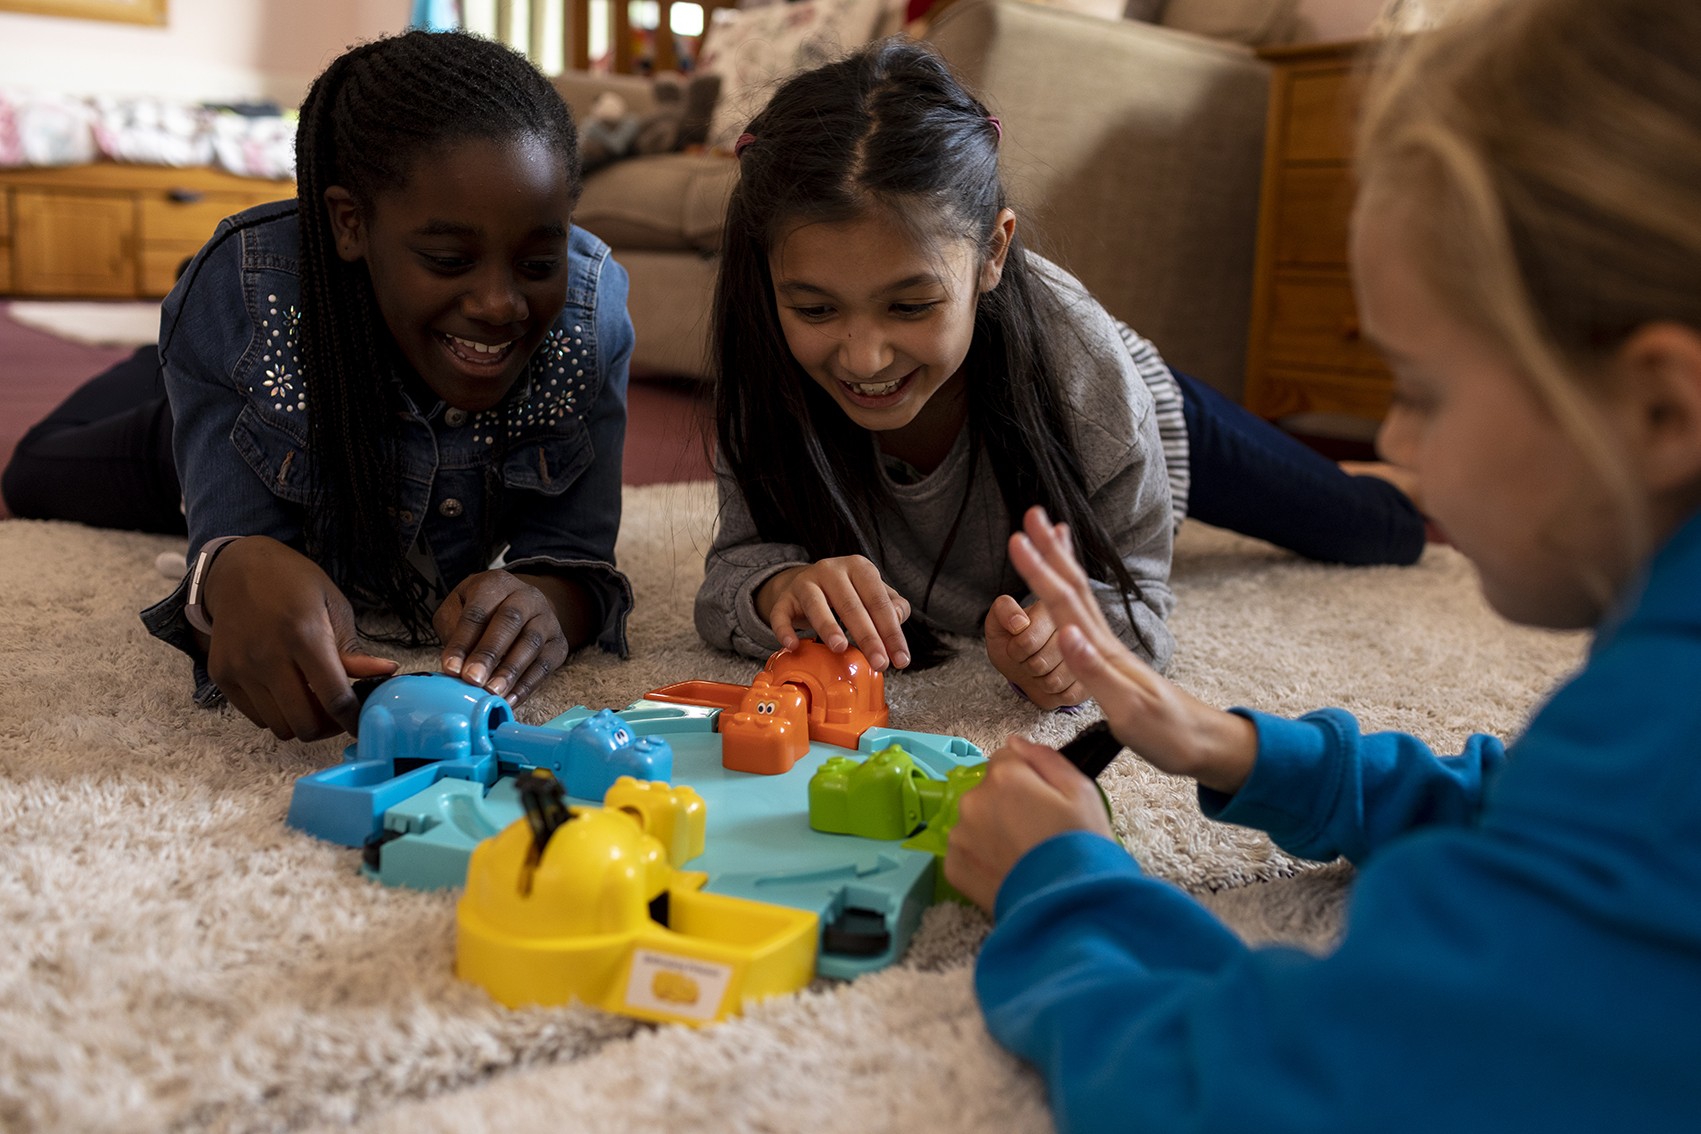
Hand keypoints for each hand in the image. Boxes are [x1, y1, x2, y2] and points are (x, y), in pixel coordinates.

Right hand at [201, 536, 397, 739]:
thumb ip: (352, 648)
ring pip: (280, 727)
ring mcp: (241, 668)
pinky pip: (256, 717)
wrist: (238, 569)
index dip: (353, 719)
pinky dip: (276, 714)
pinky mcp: (222, 675)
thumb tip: (385, 673)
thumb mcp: (333, 605)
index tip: (362, 724)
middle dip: (328, 726)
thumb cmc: (293, 584)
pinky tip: (286, 692)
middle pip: (305, 724)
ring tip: (312, 700)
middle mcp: (268, 656)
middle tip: (336, 713)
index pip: (334, 698)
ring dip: (301, 722)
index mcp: (304, 635)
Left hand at [435, 569, 568, 705]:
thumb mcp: (459, 607)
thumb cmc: (483, 612)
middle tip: (473, 679)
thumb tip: (454, 664)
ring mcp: (547, 619)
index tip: (451, 668)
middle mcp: (526, 597)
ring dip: (510, 671)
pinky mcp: (559, 643)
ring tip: (492, 693)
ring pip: (531, 643)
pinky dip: (527, 685)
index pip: (477, 612)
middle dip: (489, 653)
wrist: (523, 608)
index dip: (463, 641)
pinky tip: (509, 700)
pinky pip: (545, 665)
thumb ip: (452, 628)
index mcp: (496, 584)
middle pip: (509, 622)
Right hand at [756, 556, 912, 670]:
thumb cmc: (847, 593)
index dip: (891, 632)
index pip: (879, 601)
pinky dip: (785, 630)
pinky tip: (793, 645)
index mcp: (859, 567)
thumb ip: (892, 606)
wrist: (806, 583)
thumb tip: (897, 620)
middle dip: (868, 637)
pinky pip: (781, 614)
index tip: (900, 659)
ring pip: (816, 605)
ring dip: (828, 627)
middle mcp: (831, 570)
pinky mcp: (785, 598)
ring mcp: (805, 582)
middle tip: (879, 662)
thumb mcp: (872, 593)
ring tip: (840, 648)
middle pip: (851, 605)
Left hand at [945, 734, 1114, 911]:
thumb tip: (1015, 742)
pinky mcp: (953, 867)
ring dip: (991, 830)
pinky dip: (981, 858)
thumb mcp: (1082, 791)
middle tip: (1036, 831)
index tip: (1045, 801)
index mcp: (1004, 776)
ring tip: (1022, 855)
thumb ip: (1045, 758)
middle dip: (1007, 803)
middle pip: (988, 790)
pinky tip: (1007, 870)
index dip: (1029, 778)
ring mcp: (959, 835)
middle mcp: (973, 800)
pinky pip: (965, 851)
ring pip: (975, 820)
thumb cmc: (1081, 846)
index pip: (1007, 758)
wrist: (1069, 906)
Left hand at [984, 595, 1086, 708]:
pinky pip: (1068, 696)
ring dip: (1040, 680)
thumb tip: (1019, 622)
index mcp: (1056, 607)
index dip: (1016, 650)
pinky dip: (1054, 694)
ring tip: (1042, 668)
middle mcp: (1079, 629)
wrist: (1026, 666)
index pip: (1027, 641)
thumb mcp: (999, 623)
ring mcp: (1090, 657)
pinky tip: (1055, 679)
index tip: (1018, 645)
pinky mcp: (1094, 679)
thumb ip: (1003, 611)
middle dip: (1028, 665)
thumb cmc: (1013, 642)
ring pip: (1054, 682)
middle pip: (1040, 663)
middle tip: (1031, 658)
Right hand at [1007, 507, 1257, 794]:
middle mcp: (1104, 644)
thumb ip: (1094, 671)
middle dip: (1051, 551)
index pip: (1066, 602)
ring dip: (1062, 565)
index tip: (1020, 539)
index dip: (1042, 571)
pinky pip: (1084, 619)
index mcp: (1103, 651)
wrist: (1202, 745)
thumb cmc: (1168, 732)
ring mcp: (1108, 651)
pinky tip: (1067, 592)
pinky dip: (1072, 596)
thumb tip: (1065, 633)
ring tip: (1050, 535)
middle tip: (1032, 514)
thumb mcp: (1128, 709)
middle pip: (1073, 589)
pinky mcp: (1111, 663)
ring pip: (1079, 598)